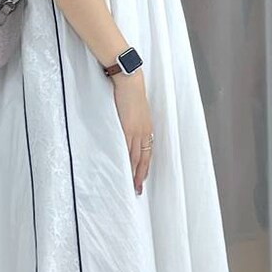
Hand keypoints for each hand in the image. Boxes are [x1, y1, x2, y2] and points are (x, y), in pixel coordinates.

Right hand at [110, 71, 153, 194]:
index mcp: (147, 128)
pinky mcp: (127, 128)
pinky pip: (127, 148)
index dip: (144, 167)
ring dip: (133, 172)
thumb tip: (125, 130)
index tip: (141, 178)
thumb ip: (132, 122)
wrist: (130, 82)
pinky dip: (126, 160)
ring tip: (130, 184)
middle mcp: (144, 132)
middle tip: (137, 189)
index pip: (147, 153)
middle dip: (141, 175)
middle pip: (144, 159)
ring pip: (136, 157)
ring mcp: (136, 131)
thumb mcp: (134, 110)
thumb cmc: (131, 93)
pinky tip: (124, 169)